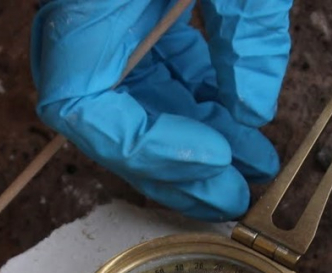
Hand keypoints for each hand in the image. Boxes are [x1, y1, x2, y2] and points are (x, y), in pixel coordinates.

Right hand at [31, 0, 292, 220]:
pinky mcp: (129, 25)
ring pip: (141, 109)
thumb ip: (243, 31)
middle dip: (180, 168)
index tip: (213, 157)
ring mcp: (102, 34)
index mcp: (77, 18)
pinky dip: (200, 104)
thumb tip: (254, 110)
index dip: (148, 148)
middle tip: (236, 195)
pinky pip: (158, 77)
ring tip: (254, 165)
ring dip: (199, 142)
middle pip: (114, 125)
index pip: (84, 111)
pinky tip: (242, 124)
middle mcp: (77, 35)